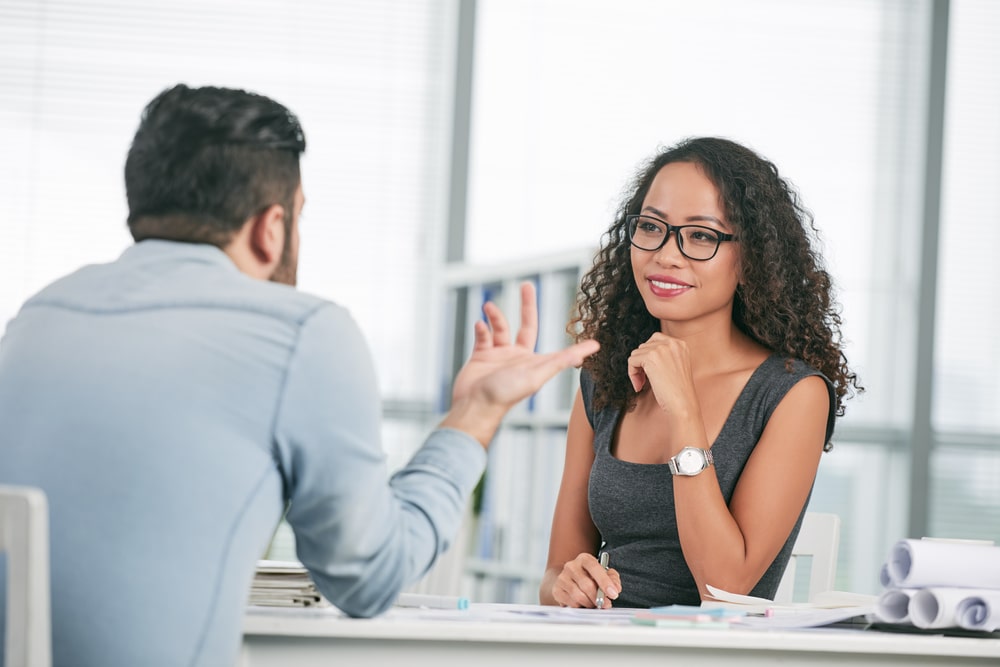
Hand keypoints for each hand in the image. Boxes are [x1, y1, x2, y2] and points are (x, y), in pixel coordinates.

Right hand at [442, 282, 598, 445]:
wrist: (474, 405)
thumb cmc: (505, 394)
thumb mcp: (537, 375)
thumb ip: (560, 361)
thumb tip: (588, 351)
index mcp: (534, 362)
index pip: (559, 350)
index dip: (573, 344)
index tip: (591, 339)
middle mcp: (518, 357)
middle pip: (525, 324)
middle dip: (527, 305)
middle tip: (526, 285)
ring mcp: (499, 356)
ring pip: (500, 328)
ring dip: (495, 316)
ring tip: (488, 306)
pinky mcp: (481, 357)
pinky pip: (483, 337)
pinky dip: (481, 329)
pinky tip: (480, 325)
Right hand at [549, 553, 620, 607]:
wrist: (570, 580)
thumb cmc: (590, 577)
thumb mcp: (604, 574)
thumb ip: (613, 578)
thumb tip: (616, 588)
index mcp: (584, 559)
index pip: (594, 567)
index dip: (605, 582)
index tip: (613, 594)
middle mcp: (571, 566)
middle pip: (587, 585)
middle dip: (598, 597)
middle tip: (606, 604)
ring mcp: (562, 578)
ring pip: (579, 596)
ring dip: (590, 603)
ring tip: (594, 603)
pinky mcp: (557, 590)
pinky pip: (571, 603)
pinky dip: (580, 606)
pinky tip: (583, 603)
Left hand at [626, 332, 698, 414]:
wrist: (683, 405)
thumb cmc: (679, 393)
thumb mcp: (676, 367)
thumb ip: (664, 356)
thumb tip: (642, 352)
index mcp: (681, 345)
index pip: (655, 339)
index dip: (648, 355)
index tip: (649, 371)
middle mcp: (673, 343)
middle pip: (644, 346)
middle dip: (641, 363)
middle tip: (644, 380)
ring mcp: (662, 349)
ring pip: (636, 354)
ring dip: (636, 370)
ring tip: (643, 384)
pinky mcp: (651, 357)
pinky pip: (631, 361)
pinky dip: (632, 374)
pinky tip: (640, 386)